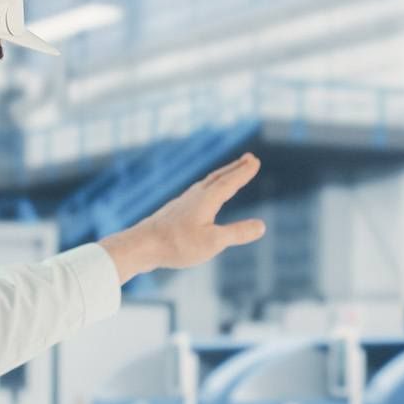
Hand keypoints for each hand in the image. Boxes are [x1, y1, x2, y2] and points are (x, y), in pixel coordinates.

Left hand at [100, 153, 266, 282]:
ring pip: (207, 183)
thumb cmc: (176, 244)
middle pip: (219, 177)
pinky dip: (208, 187)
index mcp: (207, 200)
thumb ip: (237, 233)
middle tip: (249, 157)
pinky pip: (197, 192)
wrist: (141, 245)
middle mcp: (195, 196)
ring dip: (222, 175)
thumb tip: (262, 226)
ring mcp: (183, 202)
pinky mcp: (174, 211)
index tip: (255, 161)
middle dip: (235, 168)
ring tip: (230, 173)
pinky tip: (203, 196)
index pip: (230, 182)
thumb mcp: (213, 243)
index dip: (244, 172)